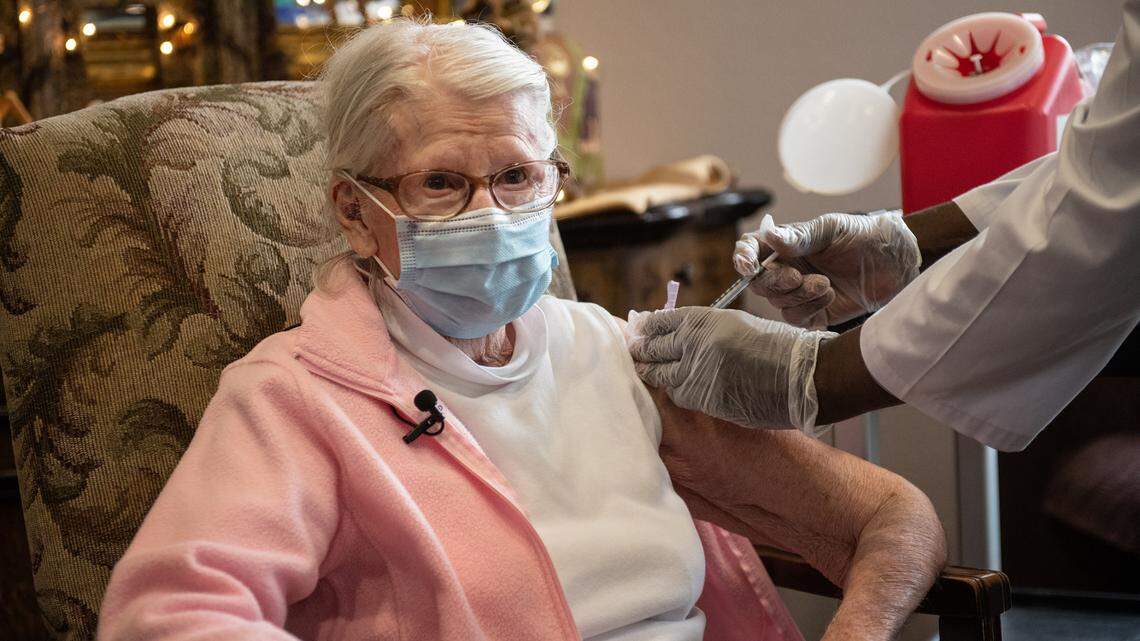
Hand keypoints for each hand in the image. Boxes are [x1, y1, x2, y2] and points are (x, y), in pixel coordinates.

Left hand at [627, 306, 834, 433]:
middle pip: (653, 349)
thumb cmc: (774, 346)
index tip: (636, 330)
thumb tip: (674, 337)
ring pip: (661, 376)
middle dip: (640, 351)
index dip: (645, 328)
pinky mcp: (704, 400)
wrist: (802, 375)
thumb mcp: (735, 324)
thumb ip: (703, 330)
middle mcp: (694, 345)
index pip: (659, 323)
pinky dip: (672, 392)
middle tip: (631, 352)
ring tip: (643, 371)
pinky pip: (679, 396)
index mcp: (702, 320)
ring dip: (651, 373)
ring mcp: (697, 374)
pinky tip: (670, 389)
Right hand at [735, 211, 920, 327]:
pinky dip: (809, 309)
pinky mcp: (814, 313)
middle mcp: (787, 268)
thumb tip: (769, 236)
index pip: (750, 250)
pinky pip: (796, 319)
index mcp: (785, 244)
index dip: (742, 258)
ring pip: (777, 303)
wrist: (896, 262)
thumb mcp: (832, 229)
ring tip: (826, 284)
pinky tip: (830, 295)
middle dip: (775, 282)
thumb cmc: (865, 236)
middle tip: (798, 277)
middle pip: (759, 283)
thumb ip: (800, 236)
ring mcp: (799, 293)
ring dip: (799, 296)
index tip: (748, 265)